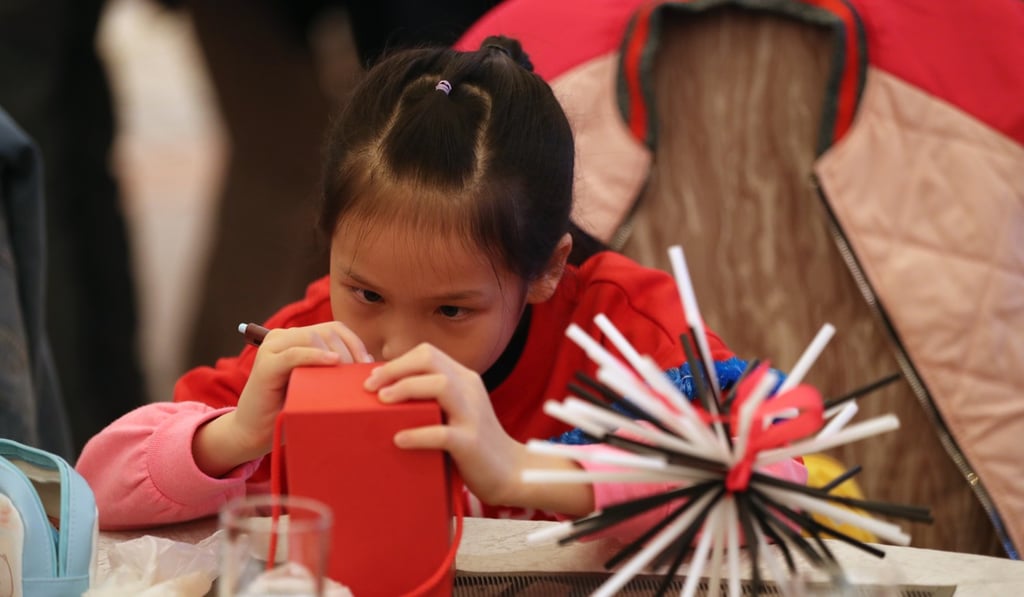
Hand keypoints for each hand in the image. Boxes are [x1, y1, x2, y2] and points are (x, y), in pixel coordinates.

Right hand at [194, 322, 370, 476]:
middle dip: (349, 351)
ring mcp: (272, 349)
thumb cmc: (290, 410)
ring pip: (313, 337)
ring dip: (336, 355)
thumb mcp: (317, 386)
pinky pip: (295, 353)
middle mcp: (283, 338)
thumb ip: (335, 370)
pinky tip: (333, 362)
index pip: (334, 329)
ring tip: (347, 376)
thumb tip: (371, 363)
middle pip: (327, 331)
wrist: (255, 434)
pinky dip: (315, 356)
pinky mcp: (265, 365)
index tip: (368, 366)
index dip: (355, 343)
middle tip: (360, 376)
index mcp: (296, 339)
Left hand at [362, 343, 524, 506]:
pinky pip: (443, 433)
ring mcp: (473, 415)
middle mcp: (470, 390)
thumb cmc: (474, 444)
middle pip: (432, 361)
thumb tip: (386, 396)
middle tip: (370, 386)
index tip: (375, 377)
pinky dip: (418, 434)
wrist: (511, 472)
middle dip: (396, 369)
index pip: (429, 354)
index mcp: (465, 379)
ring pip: (441, 386)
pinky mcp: (472, 443)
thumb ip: (432, 400)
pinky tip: (399, 439)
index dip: (399, 361)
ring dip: (406, 389)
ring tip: (382, 401)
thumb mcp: (456, 412)